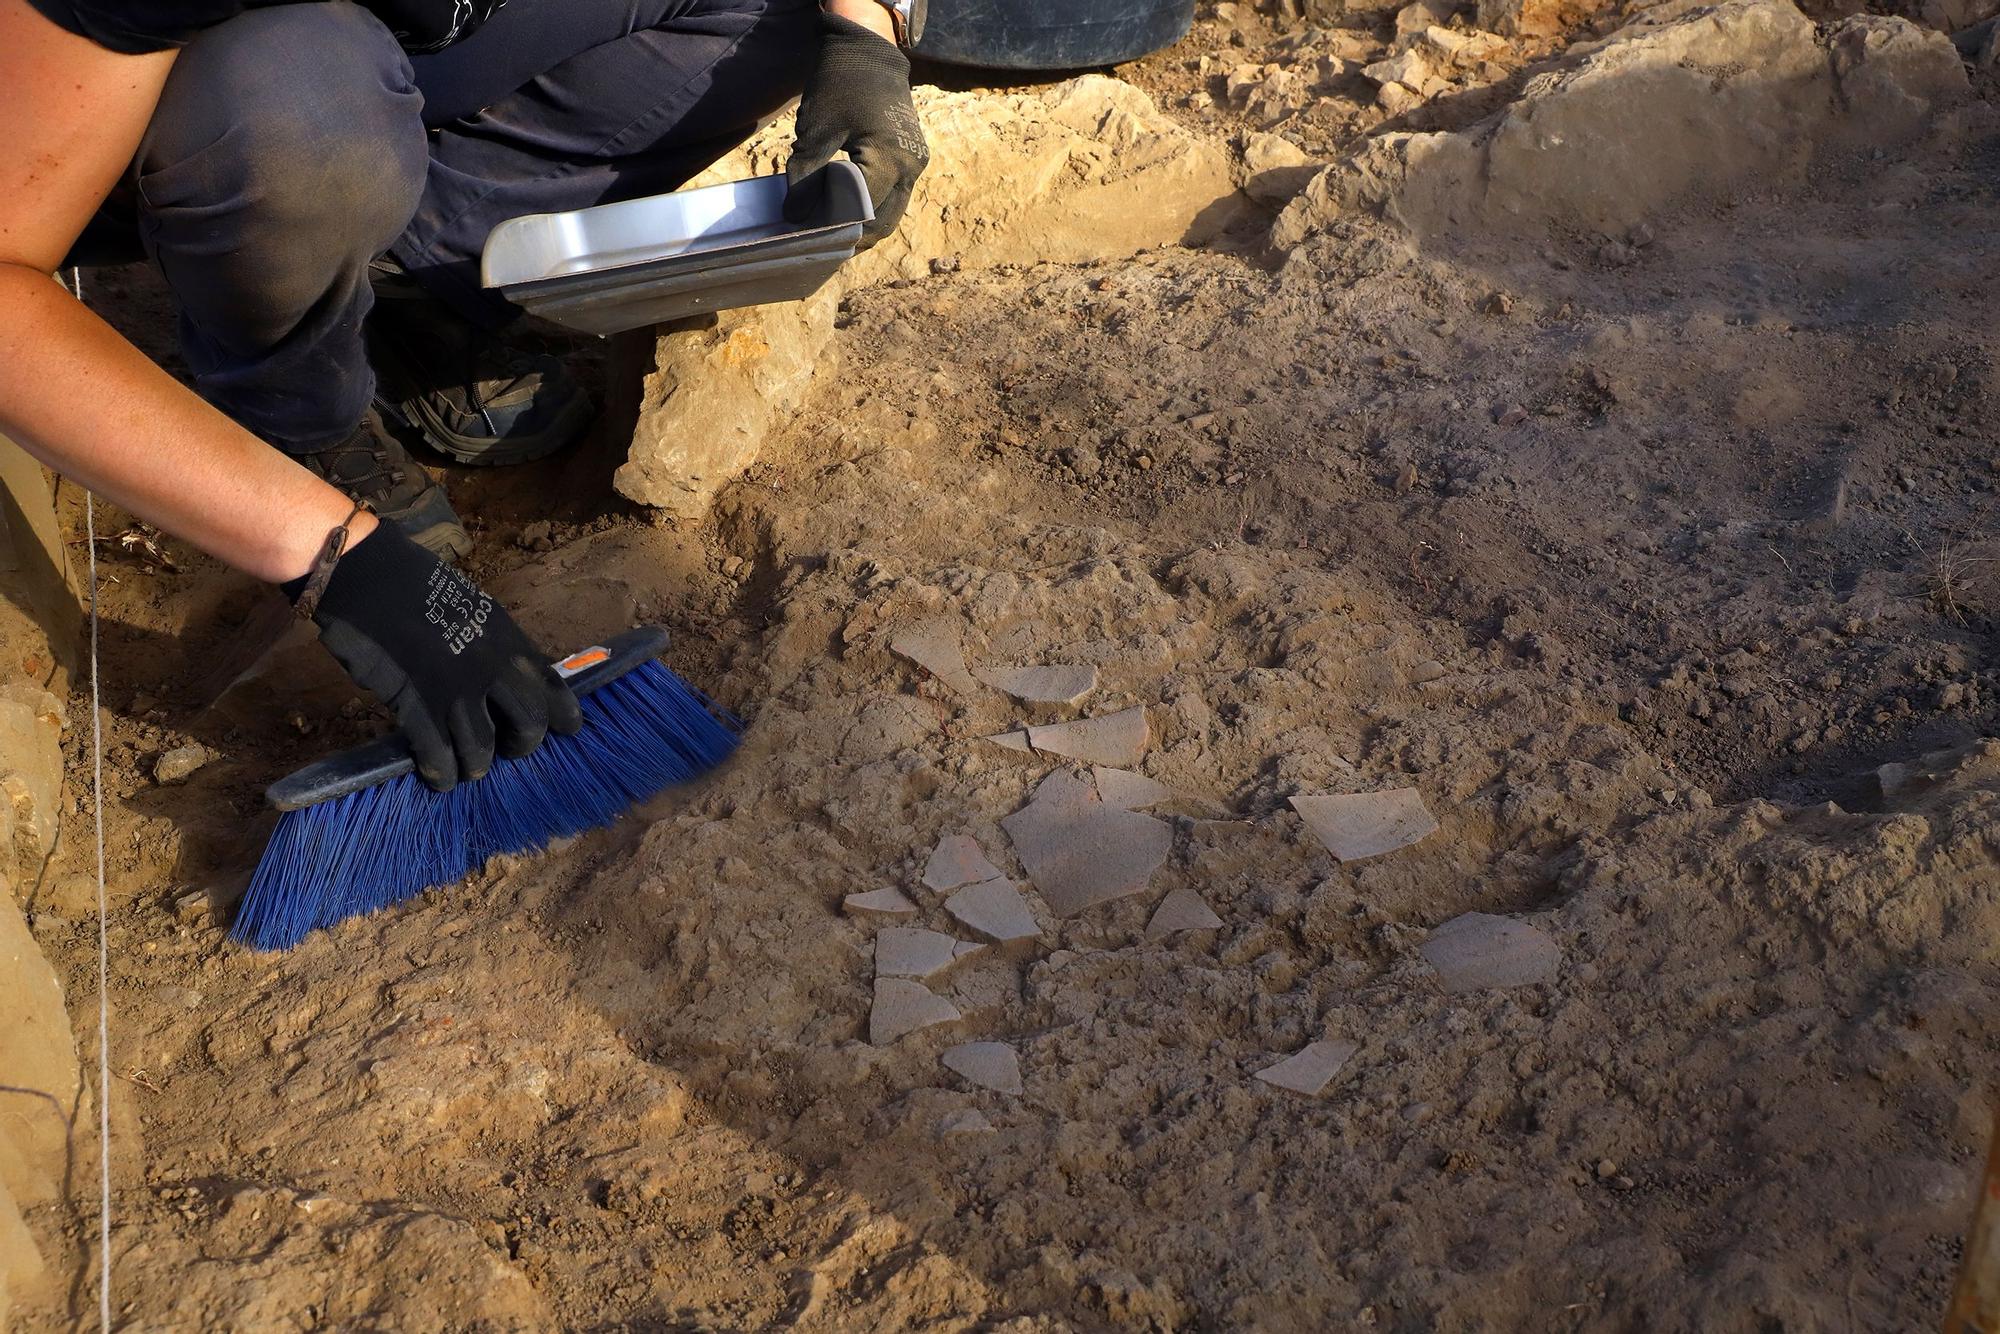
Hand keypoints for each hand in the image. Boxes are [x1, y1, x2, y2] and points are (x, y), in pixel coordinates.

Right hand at [292, 522, 582, 789]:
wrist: (370, 575)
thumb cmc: (417, 585)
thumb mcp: (475, 608)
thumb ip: (493, 645)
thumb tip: (504, 678)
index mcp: (509, 640)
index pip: (553, 686)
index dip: (564, 715)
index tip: (568, 730)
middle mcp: (492, 668)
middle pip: (529, 726)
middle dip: (521, 746)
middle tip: (506, 750)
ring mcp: (455, 689)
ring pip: (483, 750)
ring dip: (477, 766)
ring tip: (467, 768)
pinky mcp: (417, 706)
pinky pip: (439, 755)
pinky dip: (442, 774)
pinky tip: (439, 777)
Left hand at [785, 11, 927, 247]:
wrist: (868, 51)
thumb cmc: (839, 86)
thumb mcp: (814, 133)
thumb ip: (805, 179)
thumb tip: (795, 220)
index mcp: (889, 160)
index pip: (861, 213)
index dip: (834, 229)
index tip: (808, 239)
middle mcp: (911, 167)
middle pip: (884, 223)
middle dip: (854, 238)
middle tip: (822, 246)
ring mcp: (916, 163)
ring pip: (892, 212)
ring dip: (865, 226)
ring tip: (833, 233)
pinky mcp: (913, 157)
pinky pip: (895, 195)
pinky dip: (874, 208)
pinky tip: (848, 210)